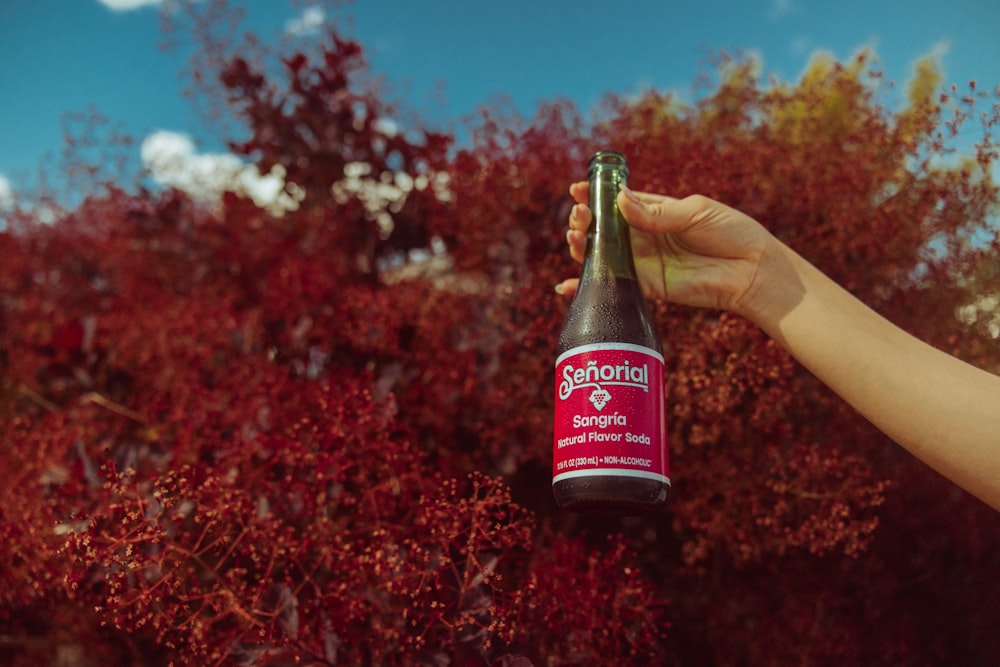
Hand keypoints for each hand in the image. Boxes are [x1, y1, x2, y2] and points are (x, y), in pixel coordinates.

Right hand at [557, 183, 775, 316]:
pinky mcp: (649, 287)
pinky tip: (567, 286)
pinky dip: (589, 286)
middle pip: (604, 229)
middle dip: (585, 221)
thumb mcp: (694, 212)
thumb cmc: (730, 232)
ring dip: (583, 247)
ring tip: (575, 238)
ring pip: (604, 255)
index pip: (617, 201)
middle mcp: (645, 237)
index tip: (577, 189)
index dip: (595, 195)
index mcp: (655, 211)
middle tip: (579, 216)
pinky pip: (615, 285)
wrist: (752, 269)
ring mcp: (645, 262)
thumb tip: (620, 200)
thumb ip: (656, 212)